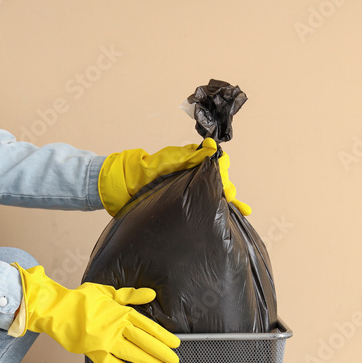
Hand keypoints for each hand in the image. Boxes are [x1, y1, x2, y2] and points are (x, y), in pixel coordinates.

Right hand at [11, 263, 179, 362]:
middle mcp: (117, 327)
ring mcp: (106, 341)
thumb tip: (151, 294)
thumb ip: (131, 295)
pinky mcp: (94, 352)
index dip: (164, 336)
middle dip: (162, 352)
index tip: (175, 344)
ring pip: (133, 354)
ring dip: (149, 362)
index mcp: (122, 312)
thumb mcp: (108, 291)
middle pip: (145, 341)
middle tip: (174, 360)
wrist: (57, 309)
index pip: (149, 326)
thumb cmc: (82, 299)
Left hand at [98, 137, 249, 215]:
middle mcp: (191, 175)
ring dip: (227, 200)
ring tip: (241, 211)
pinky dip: (219, 208)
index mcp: (189, 162)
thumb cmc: (141, 172)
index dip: (223, 172)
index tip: (225, 184)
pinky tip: (234, 215)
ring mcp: (188, 189)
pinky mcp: (183, 203)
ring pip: (214, 193)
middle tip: (233, 201)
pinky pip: (204, 204)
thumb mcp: (166, 162)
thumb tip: (211, 147)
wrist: (120, 188)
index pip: (215, 163)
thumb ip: (188, 157)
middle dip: (228, 189)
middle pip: (218, 180)